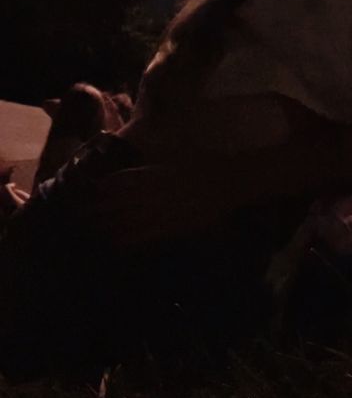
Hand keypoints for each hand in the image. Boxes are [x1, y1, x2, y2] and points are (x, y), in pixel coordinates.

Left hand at [91, 162, 231, 248]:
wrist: (227, 182)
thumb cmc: (201, 164)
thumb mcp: (173, 155)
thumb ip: (150, 161)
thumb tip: (128, 162)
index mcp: (152, 173)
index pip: (117, 182)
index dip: (98, 188)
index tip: (84, 192)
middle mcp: (152, 193)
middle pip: (116, 204)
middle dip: (95, 211)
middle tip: (79, 216)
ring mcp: (160, 212)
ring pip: (124, 222)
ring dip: (106, 227)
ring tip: (91, 230)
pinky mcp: (169, 228)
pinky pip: (142, 237)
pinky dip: (126, 240)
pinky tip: (115, 243)